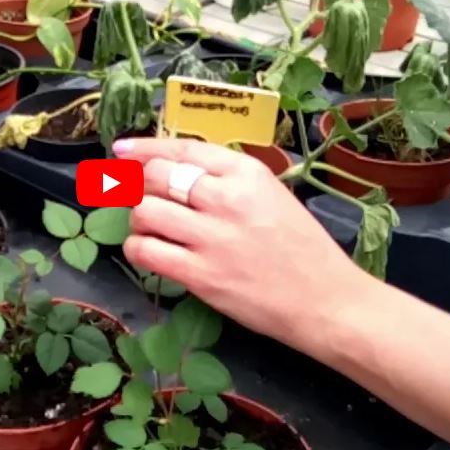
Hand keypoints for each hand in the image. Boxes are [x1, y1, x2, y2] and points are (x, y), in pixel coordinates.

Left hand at [113, 138, 374, 350]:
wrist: (326, 301)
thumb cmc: (303, 248)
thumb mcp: (273, 195)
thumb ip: (230, 180)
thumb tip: (179, 169)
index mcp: (246, 172)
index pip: (182, 149)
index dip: (145, 147)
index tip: (123, 150)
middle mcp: (225, 198)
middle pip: (155, 176)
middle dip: (139, 185)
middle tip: (140, 196)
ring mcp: (211, 238)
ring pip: (144, 212)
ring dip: (138, 219)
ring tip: (150, 228)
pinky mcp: (201, 275)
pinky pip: (146, 252)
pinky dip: (137, 248)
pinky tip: (147, 251)